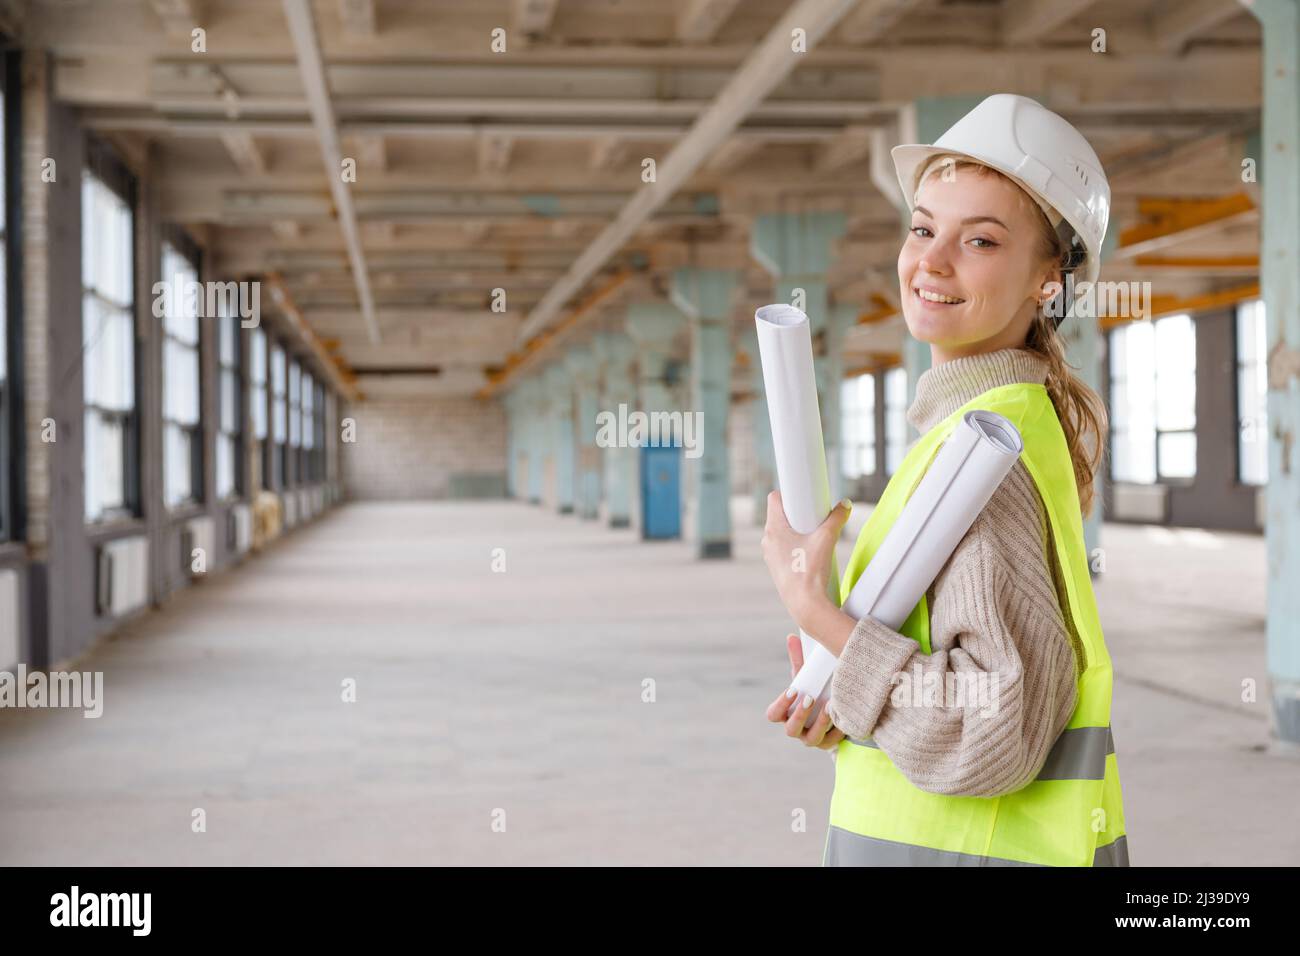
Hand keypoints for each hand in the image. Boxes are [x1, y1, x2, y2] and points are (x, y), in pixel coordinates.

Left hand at [760, 491, 851, 633]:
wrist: (805, 605)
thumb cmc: (810, 572)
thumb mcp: (827, 539)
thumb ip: (837, 518)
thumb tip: (844, 505)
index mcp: (774, 529)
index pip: (774, 499)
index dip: (789, 494)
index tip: (804, 496)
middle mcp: (768, 540)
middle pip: (781, 515)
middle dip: (798, 513)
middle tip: (815, 517)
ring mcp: (771, 555)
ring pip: (783, 533)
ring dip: (798, 531)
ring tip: (815, 537)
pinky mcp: (777, 567)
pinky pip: (785, 548)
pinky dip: (797, 545)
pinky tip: (811, 553)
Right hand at [764, 633, 844, 749]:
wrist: (834, 706)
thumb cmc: (815, 689)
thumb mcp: (806, 676)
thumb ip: (798, 658)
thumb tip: (792, 637)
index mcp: (786, 713)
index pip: (773, 714)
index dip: (780, 705)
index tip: (792, 690)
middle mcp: (796, 729)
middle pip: (791, 729)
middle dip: (800, 715)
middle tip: (809, 698)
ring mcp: (812, 739)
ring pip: (811, 739)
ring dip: (820, 723)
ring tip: (829, 706)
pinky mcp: (829, 744)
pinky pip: (832, 742)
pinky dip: (837, 730)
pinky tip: (843, 717)